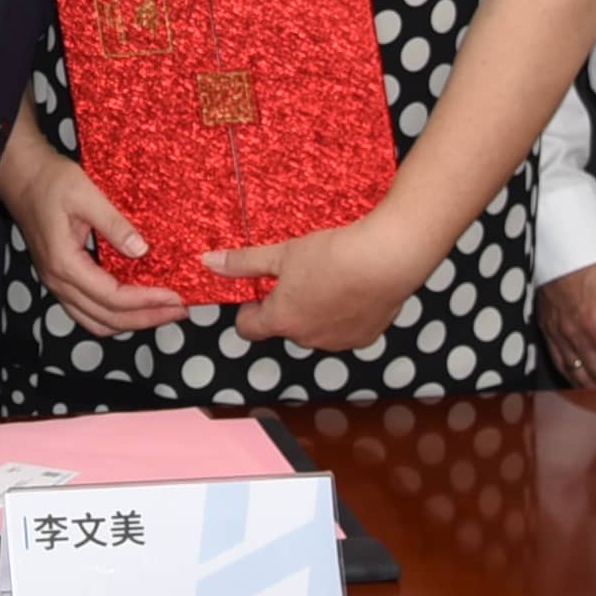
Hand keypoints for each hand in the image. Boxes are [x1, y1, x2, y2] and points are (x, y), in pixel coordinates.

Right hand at [4, 140, 194, 339]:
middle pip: (107, 319)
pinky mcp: (60, 280)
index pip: (112, 297)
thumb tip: (142, 250)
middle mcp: (59, 282)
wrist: (22, 177)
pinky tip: (135, 305)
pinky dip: (114, 316)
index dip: (146, 301)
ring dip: (130, 322)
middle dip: (146, 318)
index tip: (175, 297)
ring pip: (96, 323)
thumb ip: (113, 223)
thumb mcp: (85, 194)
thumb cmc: (51, 181)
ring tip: (161, 312)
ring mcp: (57, 284)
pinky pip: (88, 312)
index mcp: (65, 263)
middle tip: (179, 310)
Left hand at [196, 212, 449, 361]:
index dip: (249, 309)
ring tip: (329, 280)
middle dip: (287, 306)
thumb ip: (244, 262)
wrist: (385, 260)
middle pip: (284, 327)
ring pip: (315, 330)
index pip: (248, 329)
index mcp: (281, 320)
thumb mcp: (282, 253)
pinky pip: (343, 330)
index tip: (259, 292)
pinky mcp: (365, 338)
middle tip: (299, 276)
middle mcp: (307, 339)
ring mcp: (337, 342)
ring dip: (315, 312)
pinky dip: (343, 315)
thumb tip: (209, 262)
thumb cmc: (332, 255)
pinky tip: (352, 290)